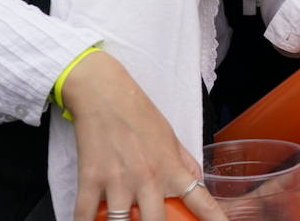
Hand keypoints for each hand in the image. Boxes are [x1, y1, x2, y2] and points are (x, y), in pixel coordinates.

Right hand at [61, 51, 227, 220]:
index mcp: (170, 167)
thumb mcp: (170, 137)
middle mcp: (147, 177)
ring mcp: (118, 180)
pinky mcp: (90, 179)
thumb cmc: (139, 113)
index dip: (215, 219)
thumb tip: (198, 182)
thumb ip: (184, 163)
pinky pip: (84, 214)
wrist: (104, 92)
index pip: (199, 200)